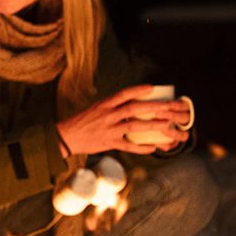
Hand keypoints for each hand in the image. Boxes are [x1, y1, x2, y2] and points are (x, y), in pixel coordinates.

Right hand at [56, 84, 190, 155]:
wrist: (67, 137)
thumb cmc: (83, 122)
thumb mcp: (96, 109)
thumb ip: (113, 107)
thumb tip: (131, 104)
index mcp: (105, 104)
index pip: (124, 94)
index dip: (138, 90)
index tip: (152, 88)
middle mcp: (108, 115)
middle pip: (134, 108)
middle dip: (153, 106)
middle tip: (168, 106)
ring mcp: (109, 129)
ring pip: (135, 125)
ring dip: (152, 125)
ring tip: (167, 125)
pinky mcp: (109, 143)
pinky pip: (128, 145)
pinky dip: (141, 147)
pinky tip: (152, 148)